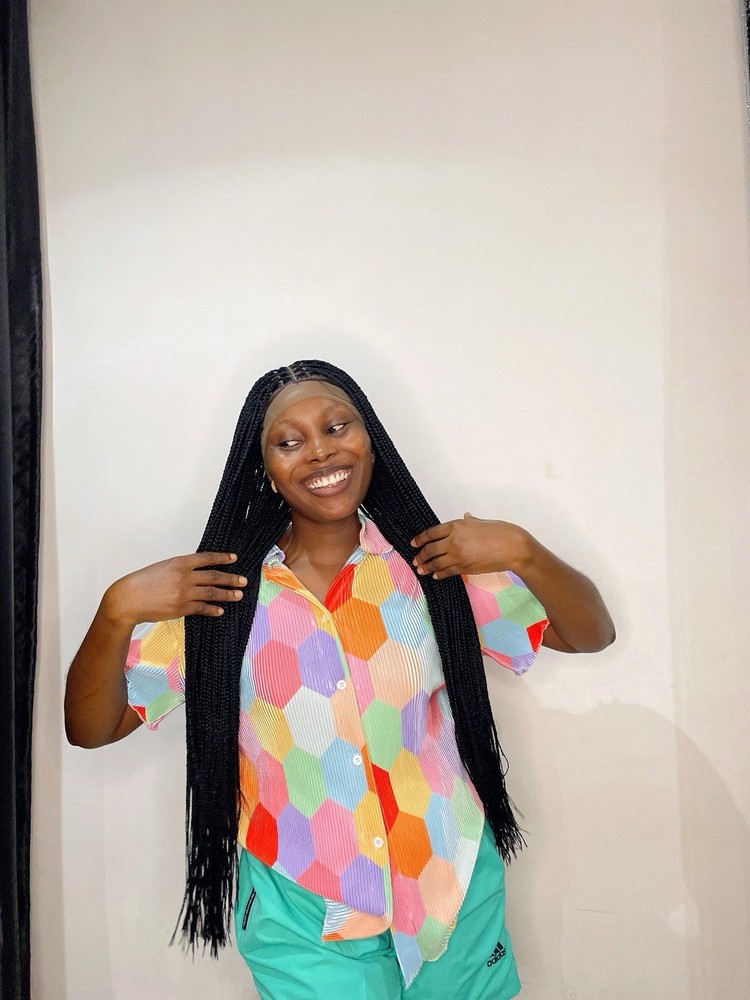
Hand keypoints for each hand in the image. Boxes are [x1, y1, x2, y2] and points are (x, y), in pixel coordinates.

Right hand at [102, 552, 246, 625]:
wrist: (127, 599)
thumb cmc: (142, 582)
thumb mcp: (163, 567)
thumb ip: (181, 569)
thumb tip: (198, 573)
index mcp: (179, 562)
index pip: (207, 558)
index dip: (222, 558)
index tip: (234, 558)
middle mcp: (184, 576)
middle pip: (214, 576)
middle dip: (231, 578)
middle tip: (243, 580)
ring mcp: (184, 593)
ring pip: (211, 593)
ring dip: (227, 594)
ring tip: (238, 595)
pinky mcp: (181, 608)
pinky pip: (202, 608)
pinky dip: (213, 609)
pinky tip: (220, 610)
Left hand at [410, 513, 529, 579]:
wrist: (512, 548)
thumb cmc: (500, 531)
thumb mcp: (481, 522)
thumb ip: (470, 521)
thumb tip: (465, 517)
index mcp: (456, 526)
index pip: (431, 533)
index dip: (420, 539)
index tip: (413, 543)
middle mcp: (454, 541)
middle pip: (431, 549)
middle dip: (421, 556)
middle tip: (415, 560)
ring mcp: (458, 556)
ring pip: (436, 563)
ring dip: (426, 567)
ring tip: (420, 570)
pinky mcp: (465, 568)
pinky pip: (447, 572)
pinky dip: (439, 574)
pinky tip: (435, 575)